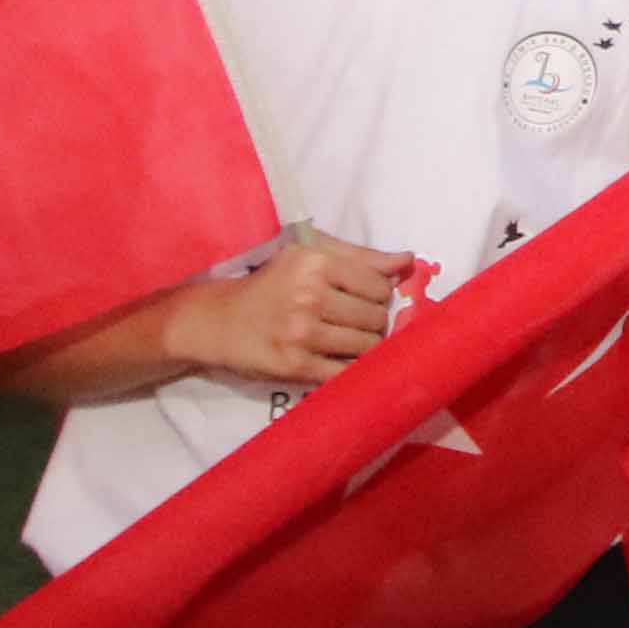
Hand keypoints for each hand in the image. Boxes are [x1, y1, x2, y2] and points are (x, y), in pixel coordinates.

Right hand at [160, 228, 400, 386]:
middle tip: (358, 323)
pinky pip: (346, 372)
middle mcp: (310, 296)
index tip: (367, 300)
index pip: (379, 286)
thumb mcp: (309, 255)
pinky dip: (354, 370)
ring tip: (350, 340)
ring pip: (367, 346)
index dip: (381, 296)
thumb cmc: (271, 282)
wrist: (220, 320)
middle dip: (375, 322)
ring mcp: (303, 333)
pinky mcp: (296, 365)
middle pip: (376, 317)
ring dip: (368, 347)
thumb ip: (361, 257)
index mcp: (317, 262)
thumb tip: (408, 261)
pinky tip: (346, 361)